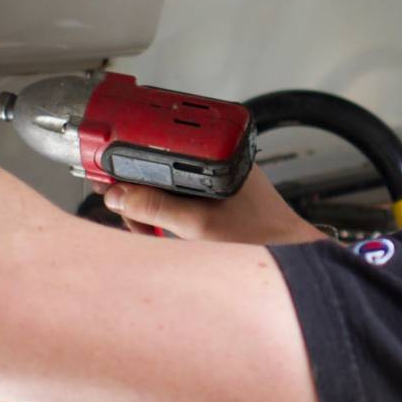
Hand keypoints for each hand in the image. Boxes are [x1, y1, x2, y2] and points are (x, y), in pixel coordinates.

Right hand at [102, 166, 326, 244]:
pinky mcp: (218, 197)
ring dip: (150, 209)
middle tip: (131, 217)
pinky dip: (167, 214)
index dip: (130, 160)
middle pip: (160, 168)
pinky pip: (181, 199)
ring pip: (168, 186)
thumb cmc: (262, 237)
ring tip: (150, 231)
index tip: (109, 177)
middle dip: (139, 194)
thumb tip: (119, 195)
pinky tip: (166, 232)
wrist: (292, 257)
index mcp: (219, 153)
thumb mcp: (199, 225)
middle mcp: (219, 161)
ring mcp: (218, 180)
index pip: (162, 144)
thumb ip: (156, 208)